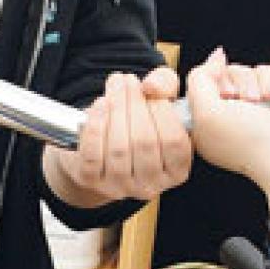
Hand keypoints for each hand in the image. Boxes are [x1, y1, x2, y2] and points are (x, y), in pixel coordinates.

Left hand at [42, 66, 191, 206]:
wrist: (99, 146)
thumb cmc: (138, 123)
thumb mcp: (160, 101)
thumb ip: (165, 85)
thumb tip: (152, 85)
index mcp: (176, 171)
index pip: (174, 142)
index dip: (162, 111)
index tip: (149, 88)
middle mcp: (150, 186)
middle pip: (144, 143)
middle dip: (134, 105)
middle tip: (126, 80)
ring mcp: (120, 188)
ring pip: (118, 149)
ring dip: (115, 110)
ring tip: (114, 86)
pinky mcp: (92, 183)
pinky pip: (93, 156)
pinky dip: (95, 127)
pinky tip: (100, 106)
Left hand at [185, 49, 269, 207]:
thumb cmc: (252, 144)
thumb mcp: (208, 113)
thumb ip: (198, 81)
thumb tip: (213, 60)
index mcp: (207, 125)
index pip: (204, 85)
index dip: (216, 81)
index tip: (226, 94)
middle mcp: (231, 118)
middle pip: (231, 74)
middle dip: (244, 81)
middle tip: (251, 101)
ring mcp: (257, 112)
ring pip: (255, 73)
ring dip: (265, 80)